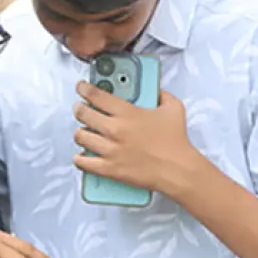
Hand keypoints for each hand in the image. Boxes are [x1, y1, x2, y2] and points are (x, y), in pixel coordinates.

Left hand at [72, 82, 199, 195]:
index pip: (97, 96)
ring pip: (80, 137)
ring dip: (80, 133)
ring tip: (84, 132)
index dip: (85, 89)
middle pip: (83, 114)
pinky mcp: (108, 168)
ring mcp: (109, 150)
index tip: (81, 87)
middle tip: (80, 109)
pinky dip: (79, 158)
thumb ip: (162, 95)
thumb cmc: (176, 141)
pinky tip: (82, 156)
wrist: (178, 169)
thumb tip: (156, 91)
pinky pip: (82, 162)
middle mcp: (114, 129)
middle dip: (79, 109)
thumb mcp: (173, 109)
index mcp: (127, 113)